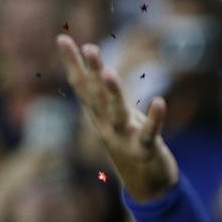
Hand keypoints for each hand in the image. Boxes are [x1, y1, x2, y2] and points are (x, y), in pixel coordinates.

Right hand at [57, 35, 177, 201]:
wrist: (145, 183)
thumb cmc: (129, 142)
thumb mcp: (113, 117)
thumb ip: (104, 96)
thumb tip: (96, 70)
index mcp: (98, 115)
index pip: (82, 85)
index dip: (73, 63)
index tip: (62, 38)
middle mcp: (106, 125)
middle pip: (97, 96)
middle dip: (92, 72)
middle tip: (89, 48)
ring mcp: (124, 138)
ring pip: (116, 114)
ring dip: (113, 94)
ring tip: (108, 73)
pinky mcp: (145, 149)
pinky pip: (149, 133)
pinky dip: (154, 118)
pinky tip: (159, 101)